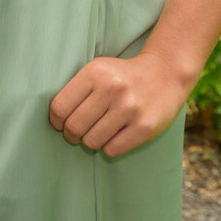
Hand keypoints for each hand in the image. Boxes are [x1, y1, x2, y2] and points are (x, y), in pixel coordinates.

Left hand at [48, 49, 191, 158]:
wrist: (165, 73)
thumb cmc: (122, 75)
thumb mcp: (98, 69)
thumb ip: (76, 89)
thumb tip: (54, 119)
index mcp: (95, 72)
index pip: (60, 107)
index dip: (56, 121)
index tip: (60, 123)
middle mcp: (112, 89)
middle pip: (74, 127)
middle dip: (72, 135)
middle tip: (77, 132)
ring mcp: (129, 109)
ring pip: (91, 142)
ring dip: (91, 140)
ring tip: (98, 131)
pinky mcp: (144, 127)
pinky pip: (112, 150)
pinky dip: (109, 146)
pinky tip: (115, 135)